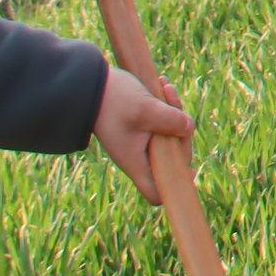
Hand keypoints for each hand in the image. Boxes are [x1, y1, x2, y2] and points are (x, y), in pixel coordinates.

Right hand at [90, 66, 191, 202]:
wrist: (86, 83)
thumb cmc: (113, 100)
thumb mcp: (145, 109)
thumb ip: (170, 121)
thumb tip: (189, 129)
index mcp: (135, 162)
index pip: (155, 192)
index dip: (174, 186)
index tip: (190, 170)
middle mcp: (137, 155)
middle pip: (171, 158)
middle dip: (180, 132)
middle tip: (174, 104)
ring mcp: (138, 141)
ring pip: (168, 135)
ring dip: (174, 111)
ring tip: (166, 86)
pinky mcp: (138, 126)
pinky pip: (160, 121)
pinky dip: (165, 106)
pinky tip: (163, 84)